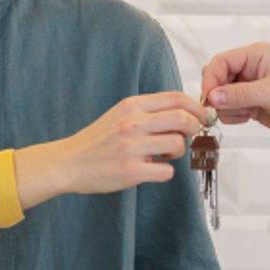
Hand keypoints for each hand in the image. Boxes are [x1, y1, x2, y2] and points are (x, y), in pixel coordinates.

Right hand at [12, 91, 208, 207]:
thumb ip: (149, 111)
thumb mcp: (121, 114)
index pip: (177, 98)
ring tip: (164, 155)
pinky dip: (164, 172)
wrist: (69, 162)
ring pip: (178, 144)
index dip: (196, 108)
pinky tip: (151, 169)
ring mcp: (132, 147)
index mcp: (132, 105)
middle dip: (194, 129)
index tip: (200, 118)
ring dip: (178, 152)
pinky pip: (166, 171)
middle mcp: (132, 122)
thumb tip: (185, 113)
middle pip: (183, 119)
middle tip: (188, 137)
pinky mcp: (131, 170)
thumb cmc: (99, 140)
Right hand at [201, 42, 269, 143]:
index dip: (212, 79)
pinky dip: (233, 116)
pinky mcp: (253, 104)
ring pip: (221, 96)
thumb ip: (240, 94)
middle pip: (218, 78)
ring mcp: (251, 88)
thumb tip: (213, 95)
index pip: (221, 62)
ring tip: (243, 114)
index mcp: (256, 56)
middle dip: (216, 95)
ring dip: (225, 108)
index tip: (209, 98)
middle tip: (220, 109)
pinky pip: (231, 108)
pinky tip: (247, 118)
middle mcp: (251, 69)